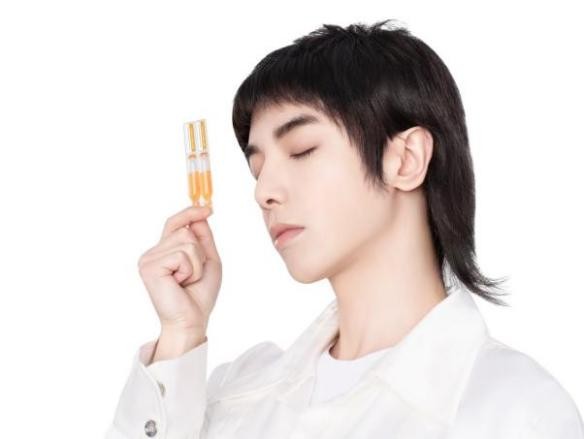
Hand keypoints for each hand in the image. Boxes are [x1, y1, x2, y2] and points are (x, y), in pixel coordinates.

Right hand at [137, 205, 221, 334]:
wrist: (192, 320)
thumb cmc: (198, 295)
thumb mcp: (208, 261)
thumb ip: (203, 238)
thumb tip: (201, 214)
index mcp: (164, 251)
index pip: (174, 223)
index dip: (190, 213)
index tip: (209, 209)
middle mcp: (153, 253)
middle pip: (186, 232)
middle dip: (200, 254)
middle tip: (192, 276)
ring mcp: (149, 259)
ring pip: (186, 242)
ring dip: (196, 264)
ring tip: (186, 281)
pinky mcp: (150, 267)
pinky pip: (182, 255)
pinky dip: (190, 270)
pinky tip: (180, 284)